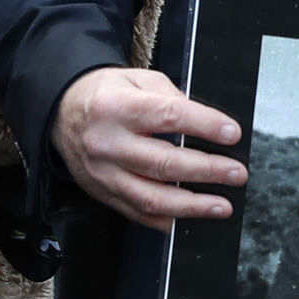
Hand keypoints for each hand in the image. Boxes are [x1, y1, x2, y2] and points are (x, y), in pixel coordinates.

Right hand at [53, 66, 244, 231]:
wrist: (62, 112)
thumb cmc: (106, 94)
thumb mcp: (137, 79)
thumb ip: (171, 97)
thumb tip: (205, 123)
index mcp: (116, 107)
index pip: (169, 117)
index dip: (205, 126)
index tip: (231, 134)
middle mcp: (107, 143)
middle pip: (164, 163)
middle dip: (208, 170)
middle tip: (236, 173)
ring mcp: (102, 173)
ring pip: (151, 197)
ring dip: (192, 205)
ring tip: (221, 205)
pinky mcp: (101, 193)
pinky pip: (135, 212)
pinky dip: (164, 220)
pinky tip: (187, 218)